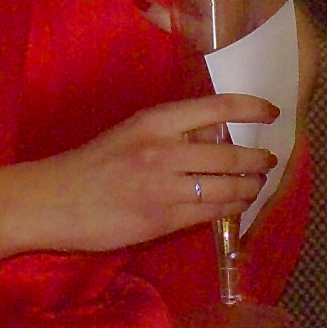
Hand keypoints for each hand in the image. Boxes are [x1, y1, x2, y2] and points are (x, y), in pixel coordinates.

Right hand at [9, 94, 279, 255]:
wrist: (54, 201)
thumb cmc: (92, 164)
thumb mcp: (131, 132)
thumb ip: (172, 132)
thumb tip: (218, 135)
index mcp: (155, 121)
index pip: (218, 107)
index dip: (253, 108)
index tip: (272, 112)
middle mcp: (164, 150)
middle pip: (231, 153)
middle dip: (258, 159)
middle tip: (268, 161)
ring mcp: (165, 188)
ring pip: (227, 187)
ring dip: (250, 187)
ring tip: (256, 186)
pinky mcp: (164, 220)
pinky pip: (211, 214)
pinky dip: (230, 210)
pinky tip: (236, 207)